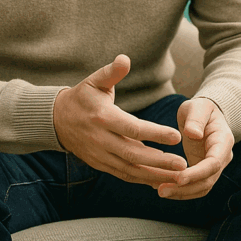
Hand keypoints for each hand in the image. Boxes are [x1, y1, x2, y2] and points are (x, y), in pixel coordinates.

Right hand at [53, 55, 187, 186]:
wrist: (57, 120)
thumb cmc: (82, 97)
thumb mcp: (95, 80)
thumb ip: (112, 72)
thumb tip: (125, 58)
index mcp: (103, 117)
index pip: (132, 128)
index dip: (155, 133)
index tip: (177, 136)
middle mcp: (101, 139)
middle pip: (133, 154)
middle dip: (159, 161)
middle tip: (183, 165)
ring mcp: (100, 155)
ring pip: (130, 169)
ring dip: (155, 175)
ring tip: (179, 178)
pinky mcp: (100, 165)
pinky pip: (124, 175)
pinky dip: (143, 180)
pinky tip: (162, 182)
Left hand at [157, 97, 233, 199]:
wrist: (204, 115)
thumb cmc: (200, 109)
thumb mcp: (198, 107)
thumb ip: (196, 119)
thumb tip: (193, 134)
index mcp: (223, 141)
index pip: (214, 163)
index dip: (197, 173)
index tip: (178, 178)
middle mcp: (222, 158)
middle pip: (207, 180)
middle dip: (185, 188)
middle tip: (161, 190)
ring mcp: (214, 167)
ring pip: (201, 188)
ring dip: (182, 193)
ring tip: (160, 191)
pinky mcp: (203, 172)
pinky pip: (194, 186)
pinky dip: (180, 190)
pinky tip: (163, 187)